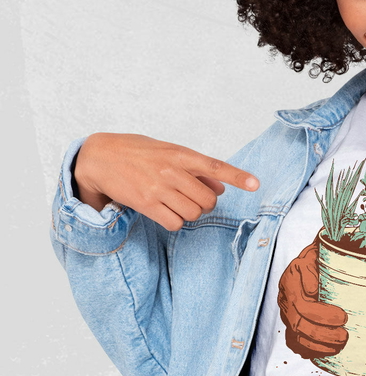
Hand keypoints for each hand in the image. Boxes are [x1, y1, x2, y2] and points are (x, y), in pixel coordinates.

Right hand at [73, 132, 258, 229]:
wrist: (99, 157)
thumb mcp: (169, 152)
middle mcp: (171, 171)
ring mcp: (158, 188)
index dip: (237, 176)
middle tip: (193, 198)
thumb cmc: (138, 153)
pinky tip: (166, 212)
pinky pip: (175, 223)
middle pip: (208, 199)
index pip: (216, 166)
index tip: (255, 184)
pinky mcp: (145, 204)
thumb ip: (196, 169)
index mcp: (180, 154)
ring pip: (194, 213)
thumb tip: (221, 187)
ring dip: (191, 213)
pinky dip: (176, 221)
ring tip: (177, 203)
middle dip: (206, 203)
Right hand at [278, 242, 347, 359]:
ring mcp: (288, 314)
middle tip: (345, 336)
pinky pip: (296, 344)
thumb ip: (311, 270)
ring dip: (318, 346)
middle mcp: (286, 300)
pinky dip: (311, 351)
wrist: (316, 258)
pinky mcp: (293, 324)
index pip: (302, 306)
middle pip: (298, 325)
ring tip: (340, 345)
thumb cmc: (321, 257)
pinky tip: (327, 352)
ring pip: (295, 338)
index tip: (344, 317)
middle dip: (322, 335)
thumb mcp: (317, 255)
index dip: (322, 315)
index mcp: (290, 282)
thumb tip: (311, 291)